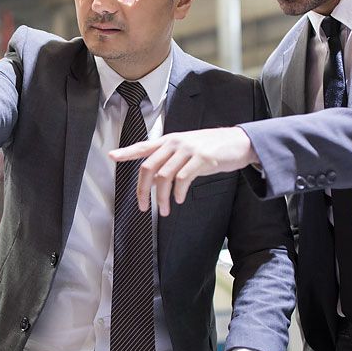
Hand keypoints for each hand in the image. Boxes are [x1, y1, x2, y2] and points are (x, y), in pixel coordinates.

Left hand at [108, 127, 255, 216]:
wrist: (239, 142)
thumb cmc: (213, 148)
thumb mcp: (188, 149)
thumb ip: (170, 159)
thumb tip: (155, 178)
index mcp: (169, 141)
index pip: (143, 147)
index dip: (126, 152)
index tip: (111, 156)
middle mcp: (175, 143)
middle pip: (148, 168)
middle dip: (143, 191)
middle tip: (143, 207)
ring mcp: (188, 150)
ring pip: (164, 177)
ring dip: (162, 198)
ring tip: (165, 210)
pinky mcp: (201, 159)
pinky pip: (182, 179)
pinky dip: (178, 193)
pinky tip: (180, 200)